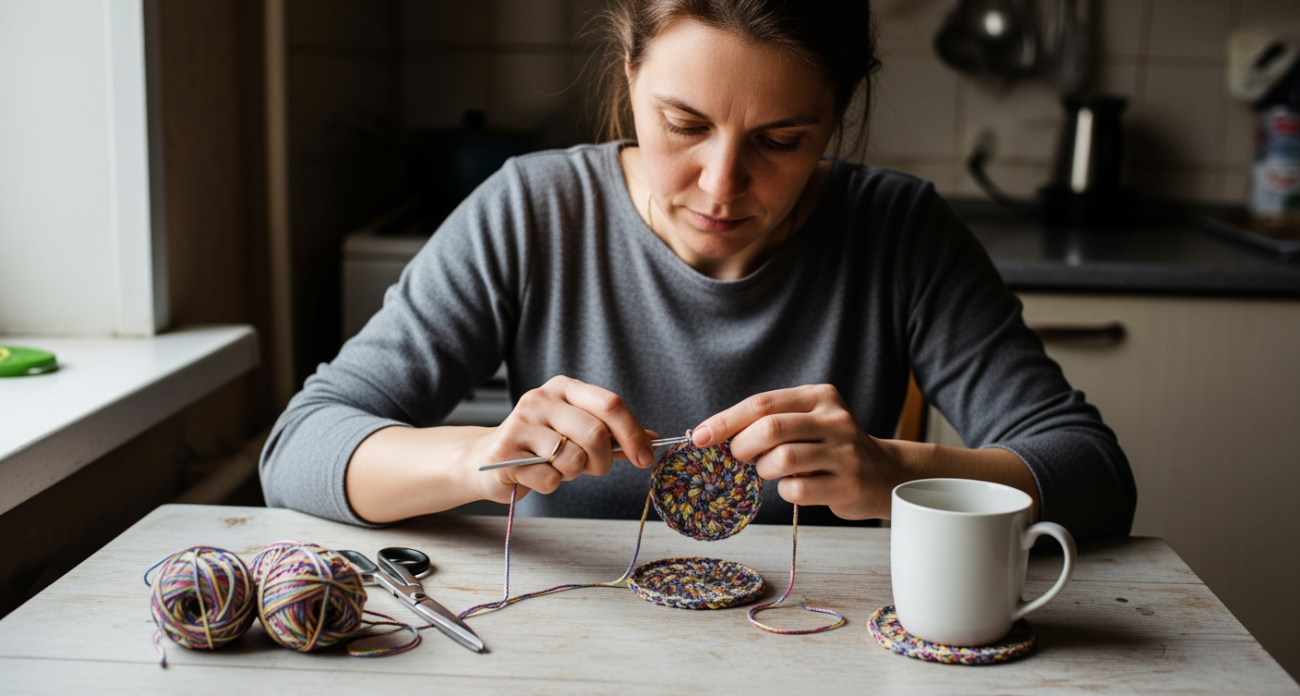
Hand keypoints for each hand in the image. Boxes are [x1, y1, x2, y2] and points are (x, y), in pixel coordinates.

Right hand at [472, 376, 656, 503]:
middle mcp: (540, 399)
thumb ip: (612, 434)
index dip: (633, 434)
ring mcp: (520, 423)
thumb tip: (653, 440)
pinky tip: (536, 476)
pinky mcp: (504, 452)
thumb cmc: (540, 445)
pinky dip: (551, 484)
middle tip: (594, 469)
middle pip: (595, 433)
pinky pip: (549, 479)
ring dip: (573, 473)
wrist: (485, 457)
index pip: (610, 405)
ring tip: (557, 467)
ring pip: (573, 458)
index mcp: (564, 388)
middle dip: (603, 461)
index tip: (645, 458)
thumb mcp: (577, 432)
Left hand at [690, 384, 898, 519]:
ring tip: (769, 471)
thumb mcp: (808, 421)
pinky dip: (785, 490)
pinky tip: (794, 486)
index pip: (762, 403)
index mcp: (819, 397)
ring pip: (782, 459)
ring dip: (764, 470)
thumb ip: (770, 421)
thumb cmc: (831, 447)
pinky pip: (797, 489)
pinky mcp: (848, 484)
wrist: (884, 474)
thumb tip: (712, 433)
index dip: (725, 420)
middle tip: (738, 457)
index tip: (699, 436)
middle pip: (770, 428)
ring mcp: (844, 452)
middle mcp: (835, 420)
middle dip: (742, 446)